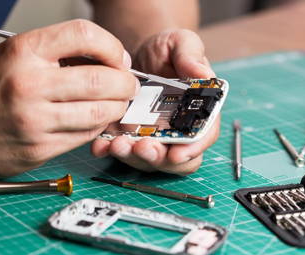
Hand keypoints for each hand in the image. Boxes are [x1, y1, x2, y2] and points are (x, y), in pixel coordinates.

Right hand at [0, 19, 138, 177]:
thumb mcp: (16, 55)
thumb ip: (60, 53)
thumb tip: (109, 60)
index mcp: (24, 52)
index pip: (84, 35)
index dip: (112, 46)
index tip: (119, 58)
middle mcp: (29, 84)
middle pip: (101, 79)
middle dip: (125, 83)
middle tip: (129, 85)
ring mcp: (35, 120)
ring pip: (99, 112)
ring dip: (117, 107)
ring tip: (117, 103)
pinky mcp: (41, 147)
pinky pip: (86, 135)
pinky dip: (100, 126)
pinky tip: (97, 120)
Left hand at [92, 29, 218, 174]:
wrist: (137, 55)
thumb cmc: (165, 52)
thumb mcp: (180, 43)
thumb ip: (191, 55)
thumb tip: (203, 73)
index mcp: (198, 111)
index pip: (202, 137)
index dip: (192, 149)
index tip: (177, 153)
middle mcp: (178, 130)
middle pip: (175, 159)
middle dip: (159, 157)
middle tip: (142, 147)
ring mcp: (153, 137)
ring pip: (148, 160)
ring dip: (133, 157)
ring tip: (118, 144)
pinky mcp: (129, 137)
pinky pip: (122, 152)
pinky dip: (110, 152)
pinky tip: (101, 145)